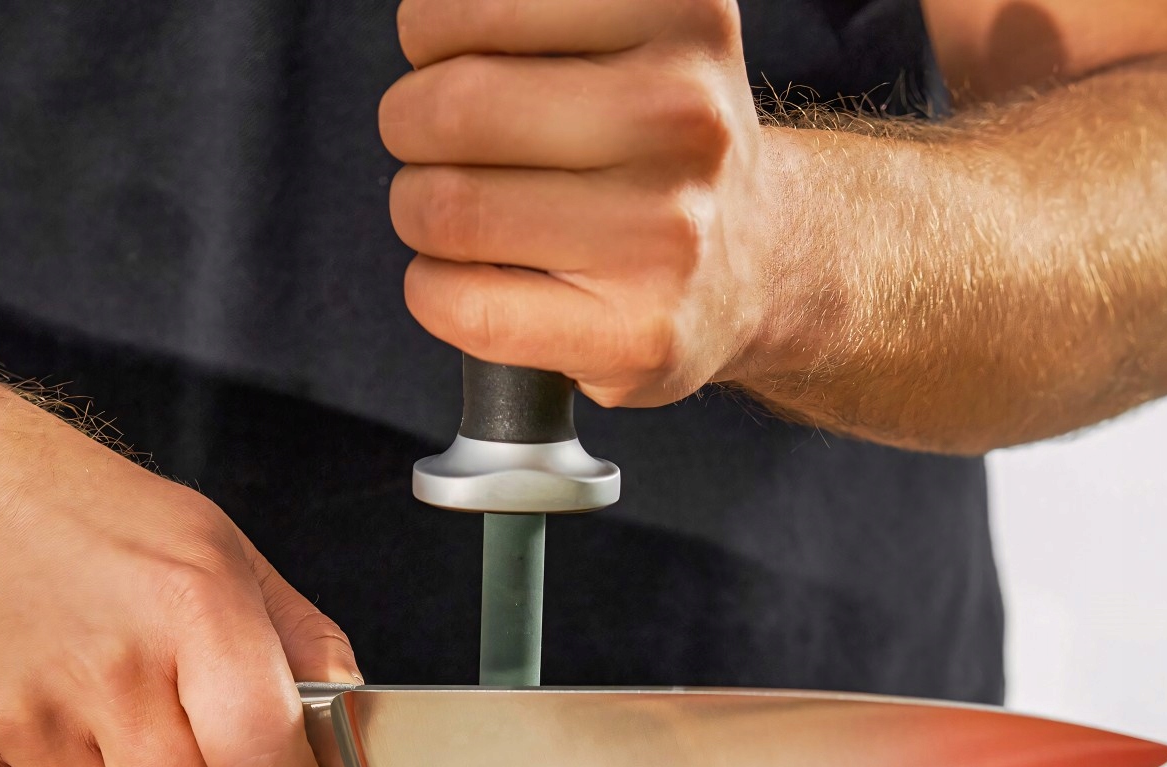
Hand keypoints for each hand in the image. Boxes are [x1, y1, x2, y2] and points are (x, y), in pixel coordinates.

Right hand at [0, 333, 357, 766]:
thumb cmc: (84, 517)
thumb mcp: (217, 547)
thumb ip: (300, 637)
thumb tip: (349, 714)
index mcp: (193, 607)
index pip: (265, 764)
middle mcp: (108, 666)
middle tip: (199, 763)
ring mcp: (22, 714)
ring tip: (118, 737)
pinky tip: (55, 734)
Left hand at [379, 0, 777, 408]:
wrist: (754, 265)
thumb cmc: (654, 151)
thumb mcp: (629, 31)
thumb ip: (529, 16)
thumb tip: (426, 30)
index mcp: (678, 8)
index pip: (466, 7)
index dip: (433, 36)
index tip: (462, 65)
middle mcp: (681, 113)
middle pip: (449, 109)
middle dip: (412, 128)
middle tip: (444, 151)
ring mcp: (665, 232)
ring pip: (447, 209)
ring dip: (419, 213)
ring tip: (463, 215)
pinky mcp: (636, 333)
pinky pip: (461, 304)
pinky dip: (432, 292)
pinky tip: (471, 282)